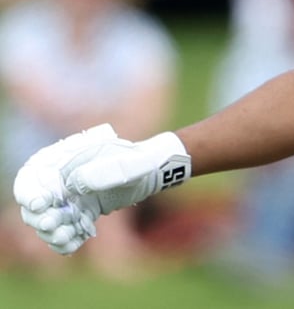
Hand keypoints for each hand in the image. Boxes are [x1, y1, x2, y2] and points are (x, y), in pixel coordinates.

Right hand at [12, 124, 190, 254]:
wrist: (152, 171)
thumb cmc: (138, 160)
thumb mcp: (125, 163)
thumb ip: (102, 171)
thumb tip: (74, 184)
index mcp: (61, 161)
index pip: (31, 178)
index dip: (29, 192)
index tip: (42, 203)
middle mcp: (60, 181)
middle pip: (34, 205)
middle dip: (39, 217)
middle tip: (53, 223)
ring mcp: (70, 199)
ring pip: (49, 222)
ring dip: (52, 232)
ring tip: (66, 236)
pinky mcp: (82, 213)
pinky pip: (67, 231)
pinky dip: (67, 241)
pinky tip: (74, 244)